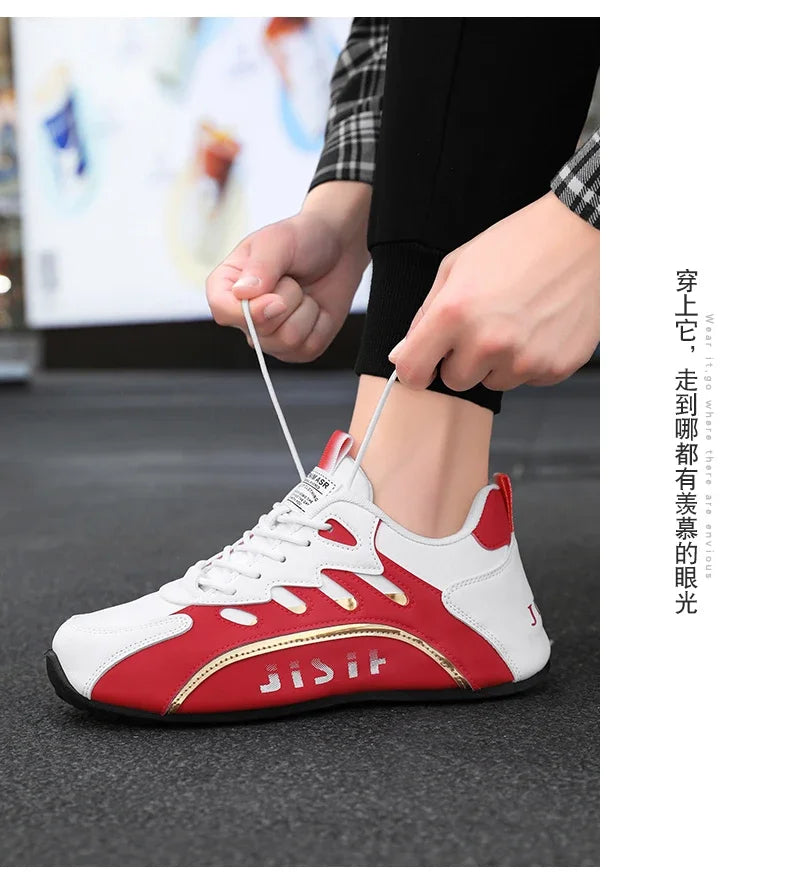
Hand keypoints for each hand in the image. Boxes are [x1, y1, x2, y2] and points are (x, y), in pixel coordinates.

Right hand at [206, 181, 370, 361]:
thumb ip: (260, 266)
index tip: (276, 297)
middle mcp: (244, 317)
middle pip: (260, 331)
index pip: (223, 311)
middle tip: (292, 279)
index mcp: (228, 287)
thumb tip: (243, 294)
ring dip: (306, 310)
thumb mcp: (279, 241)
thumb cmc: (302, 239)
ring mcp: (270, 337)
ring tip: (303, 292)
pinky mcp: (297, 349)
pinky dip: (321, 324)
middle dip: (288, 300)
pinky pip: (309, 348)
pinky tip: (317, 307)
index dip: (251, 311)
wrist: (338, 247)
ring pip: (287, 342)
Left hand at [389, 192, 599, 389]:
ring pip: (492, 382)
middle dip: (461, 360)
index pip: (413, 372)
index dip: (415, 368)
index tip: (424, 362)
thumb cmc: (519, 244)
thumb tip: (400, 355)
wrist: (585, 236)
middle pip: (454, 381)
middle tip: (484, 324)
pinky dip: (530, 360)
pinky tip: (541, 326)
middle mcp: (487, 342)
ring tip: (517, 319)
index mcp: (454, 313)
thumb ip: (424, 314)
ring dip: (497, 361)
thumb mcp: (458, 266)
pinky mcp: (554, 368)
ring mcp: (523, 359)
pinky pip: (526, 379)